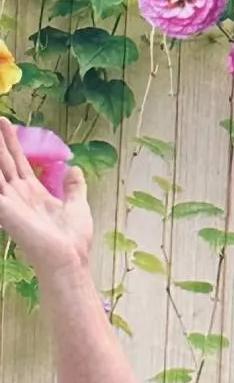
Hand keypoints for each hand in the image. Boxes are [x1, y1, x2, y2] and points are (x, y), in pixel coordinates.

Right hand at [0, 119, 94, 279]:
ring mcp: (9, 200)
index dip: (11, 142)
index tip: (6, 123)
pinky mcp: (5, 208)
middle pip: (4, 160)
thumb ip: (75, 188)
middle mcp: (17, 194)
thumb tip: (76, 170)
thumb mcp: (78, 206)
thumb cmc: (72, 240)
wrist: (68, 259)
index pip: (18, 161)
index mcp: (33, 192)